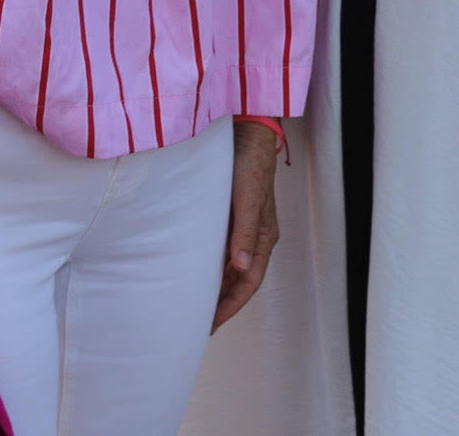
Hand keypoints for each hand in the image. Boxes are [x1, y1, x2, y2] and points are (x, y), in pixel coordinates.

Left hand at [213, 121, 282, 329]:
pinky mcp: (230, 217)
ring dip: (216, 287)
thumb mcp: (247, 199)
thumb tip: (240, 268)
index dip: (231, 305)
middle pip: (240, 280)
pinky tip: (194, 271)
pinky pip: (221, 251)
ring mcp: (243, 228)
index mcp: (264, 237)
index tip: (212, 324)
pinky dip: (211, 266)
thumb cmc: (249, 165)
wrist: (246, 133)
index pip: (249, 282)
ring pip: (230, 267)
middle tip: (200, 325)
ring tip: (196, 306)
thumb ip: (244, 233)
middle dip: (223, 304)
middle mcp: (255, 237)